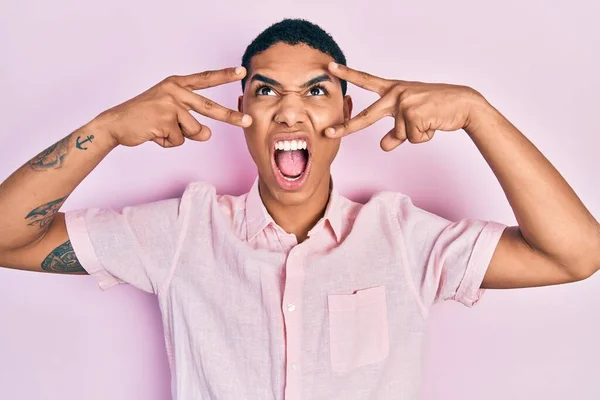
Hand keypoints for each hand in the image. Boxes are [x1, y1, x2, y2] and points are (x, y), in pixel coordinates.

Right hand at [94, 67, 251, 147]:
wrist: (116, 124)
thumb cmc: (146, 119)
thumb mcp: (172, 118)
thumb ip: (193, 124)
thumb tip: (209, 134)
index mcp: (177, 84)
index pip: (205, 79)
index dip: (223, 75)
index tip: (241, 71)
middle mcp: (175, 90)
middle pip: (209, 106)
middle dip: (230, 117)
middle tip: (248, 122)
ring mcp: (170, 103)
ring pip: (194, 130)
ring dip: (180, 136)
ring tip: (160, 129)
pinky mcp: (164, 118)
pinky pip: (179, 140)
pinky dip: (168, 142)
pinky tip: (154, 134)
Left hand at [325, 62, 486, 150]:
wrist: (464, 104)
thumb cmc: (437, 109)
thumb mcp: (412, 119)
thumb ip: (395, 133)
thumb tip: (382, 146)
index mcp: (394, 89)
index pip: (367, 81)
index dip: (348, 74)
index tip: (330, 67)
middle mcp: (396, 93)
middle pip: (367, 117)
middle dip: (347, 127)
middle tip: (328, 133)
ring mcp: (404, 103)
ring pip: (400, 134)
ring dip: (416, 134)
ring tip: (430, 120)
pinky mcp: (414, 114)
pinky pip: (412, 138)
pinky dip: (424, 136)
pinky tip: (434, 123)